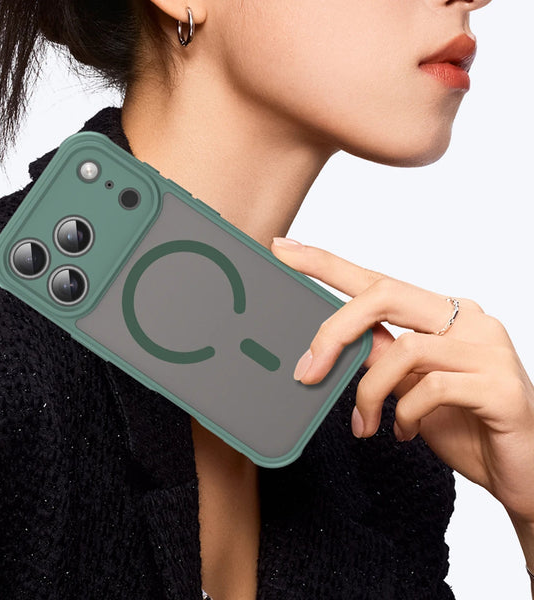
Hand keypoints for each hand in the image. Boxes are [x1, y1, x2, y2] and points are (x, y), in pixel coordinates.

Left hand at [271, 237, 533, 523]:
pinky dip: (405, 414)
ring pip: (403, 349)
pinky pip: (431, 388)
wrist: (522, 471)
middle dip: (334, 330)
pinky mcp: (500, 386)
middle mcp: (468, 319)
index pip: (377, 279)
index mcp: (442, 314)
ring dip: (369, 393)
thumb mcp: (409, 386)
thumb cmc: (464, 423)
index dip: (326, 263)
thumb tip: (331, 346)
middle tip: (306, 371)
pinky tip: (405, 432)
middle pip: (384, 293)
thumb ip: (379, 359)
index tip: (284, 249)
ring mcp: (488, 349)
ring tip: (365, 425)